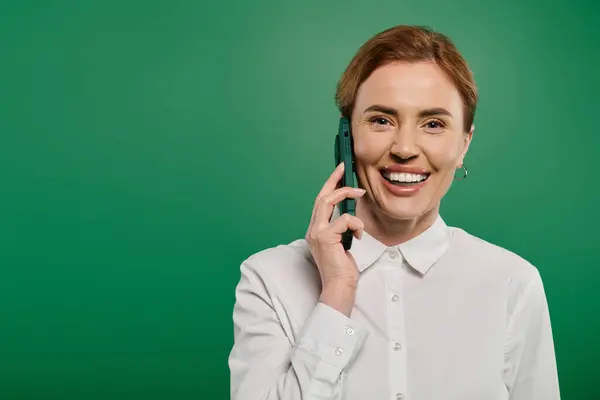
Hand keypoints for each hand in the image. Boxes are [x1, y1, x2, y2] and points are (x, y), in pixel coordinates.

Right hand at [305, 162, 365, 315]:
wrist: (339, 287)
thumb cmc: (342, 269)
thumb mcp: (342, 243)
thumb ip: (342, 228)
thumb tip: (352, 213)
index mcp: (316, 230)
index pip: (321, 202)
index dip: (329, 185)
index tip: (339, 171)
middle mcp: (313, 229)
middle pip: (322, 197)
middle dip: (334, 180)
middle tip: (346, 169)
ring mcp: (317, 233)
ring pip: (328, 202)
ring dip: (347, 195)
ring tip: (361, 195)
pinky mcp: (325, 237)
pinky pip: (344, 219)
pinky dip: (356, 224)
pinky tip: (359, 236)